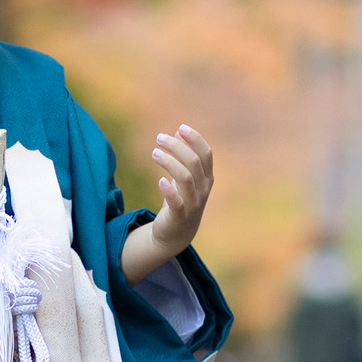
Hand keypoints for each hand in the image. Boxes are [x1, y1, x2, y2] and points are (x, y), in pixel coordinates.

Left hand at [121, 123, 214, 283]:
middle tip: (159, 138)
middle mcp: (203, 189)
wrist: (175, 234)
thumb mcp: (184, 177)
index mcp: (207, 178)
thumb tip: (178, 131)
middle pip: (194, 162)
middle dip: (177, 147)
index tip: (180, 128)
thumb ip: (184, 156)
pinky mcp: (180, 216)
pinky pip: (176, 201)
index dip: (195, 139)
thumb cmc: (180, 200)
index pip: (206, 154)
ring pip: (185, 178)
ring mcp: (193, 203)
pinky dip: (169, 190)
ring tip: (154, 152)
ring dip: (169, 162)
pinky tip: (159, 180)